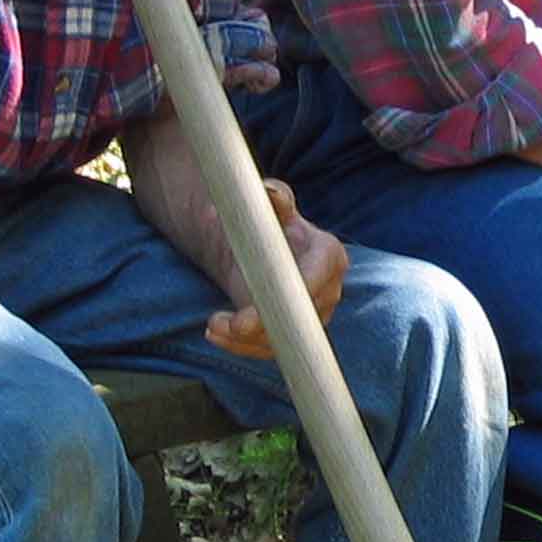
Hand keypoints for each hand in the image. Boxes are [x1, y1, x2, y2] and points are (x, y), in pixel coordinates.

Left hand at [205, 177, 347, 357]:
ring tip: (214, 326)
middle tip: (232, 324)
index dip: (294, 292)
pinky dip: (240, 346)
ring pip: (285, 338)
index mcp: (328, 255)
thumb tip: (269, 192)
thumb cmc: (267, 224)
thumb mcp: (270, 206)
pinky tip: (216, 334)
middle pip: (302, 315)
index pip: (319, 277)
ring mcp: (311, 315)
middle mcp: (328, 289)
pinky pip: (270, 348)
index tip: (265, 302)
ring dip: (246, 340)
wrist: (256, 248)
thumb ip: (274, 197)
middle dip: (266, 324)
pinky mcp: (291, 333)